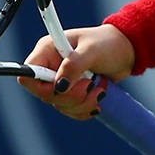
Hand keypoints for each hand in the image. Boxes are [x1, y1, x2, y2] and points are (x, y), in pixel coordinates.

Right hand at [16, 24, 135, 120]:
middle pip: (45, 95)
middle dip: (70, 96)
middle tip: (89, 85)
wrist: (125, 51)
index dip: (41, 86)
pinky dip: (85, 108)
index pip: (28, 74)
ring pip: (59, 105)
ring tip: (99, 88)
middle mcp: (50, 66)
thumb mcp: (92, 51)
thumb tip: (59, 86)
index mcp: (47, 50)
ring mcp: (60, 81)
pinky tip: (97, 96)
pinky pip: (70, 110)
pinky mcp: (71, 92)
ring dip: (82, 103)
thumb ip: (74, 65)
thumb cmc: (108, 44)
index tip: (62, 86)